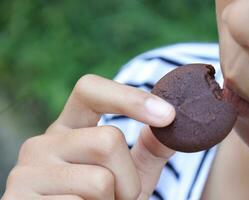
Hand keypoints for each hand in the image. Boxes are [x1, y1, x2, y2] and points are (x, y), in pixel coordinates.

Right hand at [2, 74, 175, 199]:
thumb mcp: (130, 172)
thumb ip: (149, 147)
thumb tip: (173, 121)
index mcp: (69, 129)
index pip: (90, 91)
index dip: (130, 97)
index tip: (168, 115)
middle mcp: (43, 143)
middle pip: (108, 140)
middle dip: (128, 179)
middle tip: (118, 197)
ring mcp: (26, 172)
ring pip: (100, 180)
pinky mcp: (18, 199)